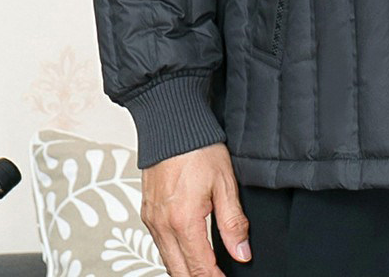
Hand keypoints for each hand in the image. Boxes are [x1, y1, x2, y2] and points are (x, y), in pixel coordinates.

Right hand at [140, 142, 250, 275]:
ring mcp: (151, 220)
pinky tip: (187, 252)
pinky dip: (174, 255)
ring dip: (186, 270)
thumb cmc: (198, 148)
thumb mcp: (225, 183)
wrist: (172, 126)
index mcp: (183, 220)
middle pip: (179, 271)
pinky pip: (159, 245)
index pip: (199, 267)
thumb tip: (241, 252)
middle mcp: (162, 225)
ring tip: (206, 271)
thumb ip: (233, 222)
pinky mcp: (147, 213)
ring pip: (167, 261)